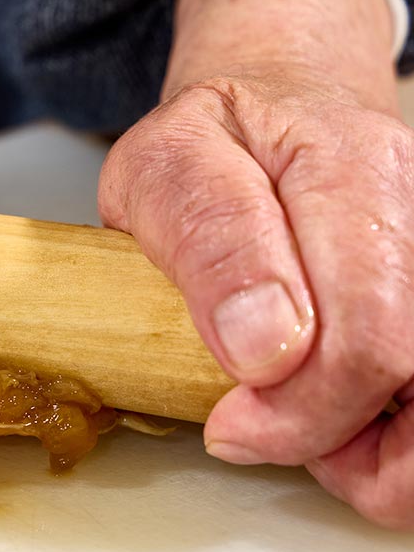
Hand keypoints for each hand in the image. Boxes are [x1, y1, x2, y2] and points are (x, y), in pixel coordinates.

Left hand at [97, 0, 413, 527]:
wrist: (282, 99)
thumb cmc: (215, 139)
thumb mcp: (162, 168)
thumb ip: (209, 242)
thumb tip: (264, 351)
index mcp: (347, 174)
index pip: (364, 336)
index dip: (297, 415)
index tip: (227, 427)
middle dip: (340, 443)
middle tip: (259, 432)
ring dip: (385, 452)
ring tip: (307, 432)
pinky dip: (396, 433)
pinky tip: (342, 413)